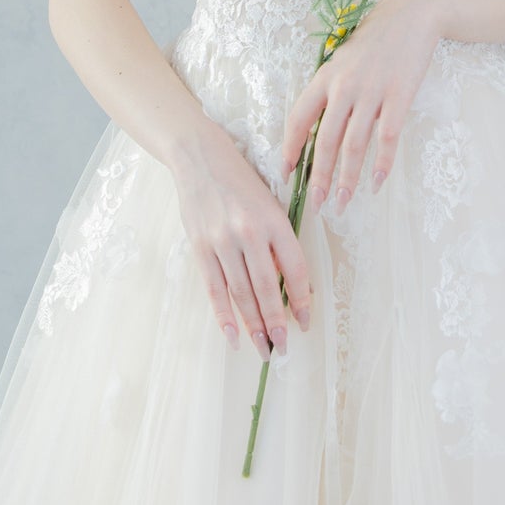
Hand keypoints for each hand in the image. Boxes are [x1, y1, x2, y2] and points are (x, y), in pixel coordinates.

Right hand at [170, 117, 312, 357]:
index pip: (294, 268)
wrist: (200, 156)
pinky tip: (233, 336)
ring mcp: (222, 240)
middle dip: (277, 322)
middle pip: (266, 287)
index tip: (305, 322)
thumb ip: (277, 241)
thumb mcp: (269, 203)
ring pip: (241, 292)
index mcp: (274, 219)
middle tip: (283, 347)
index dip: (301, 299)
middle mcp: (249, 231)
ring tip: (263, 348)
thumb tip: (286, 283)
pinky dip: (224, 315)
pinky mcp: (200, 246)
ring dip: (254, 325)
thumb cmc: (240, 180)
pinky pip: (214, 288)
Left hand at [278, 0, 445, 213]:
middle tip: (315, 202)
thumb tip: (315, 128)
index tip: (285, 173)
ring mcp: (372, 92)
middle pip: (325, 140)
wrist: (410, 15)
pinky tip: (376, 183)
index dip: (289, 148)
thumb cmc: (374, 40)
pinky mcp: (399, 96)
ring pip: (354, 145)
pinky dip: (381, 163)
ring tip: (342, 202)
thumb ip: (330, 91)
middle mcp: (344, 87)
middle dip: (318, 176)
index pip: (299, 119)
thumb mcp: (342, 60)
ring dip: (347, 178)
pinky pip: (387, 137)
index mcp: (325, 77)